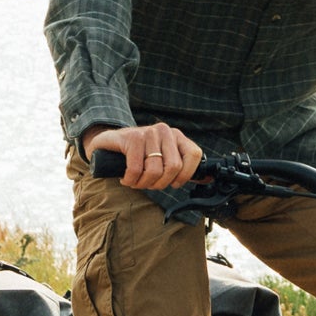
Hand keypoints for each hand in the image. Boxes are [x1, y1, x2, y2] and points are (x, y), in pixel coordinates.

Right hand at [86, 121, 204, 188]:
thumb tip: (207, 178)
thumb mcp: (161, 157)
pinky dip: (130, 180)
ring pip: (155, 171)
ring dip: (142, 184)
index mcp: (176, 136)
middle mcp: (164, 131)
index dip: (185, 175)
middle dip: (160, 183)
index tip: (173, 184)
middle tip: (148, 183)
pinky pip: (136, 169)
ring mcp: (148, 133)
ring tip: (135, 181)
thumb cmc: (138, 155)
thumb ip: (183, 167)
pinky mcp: (131, 138)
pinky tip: (126, 178)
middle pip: (173, 167)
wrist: (108, 144)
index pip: (193, 155)